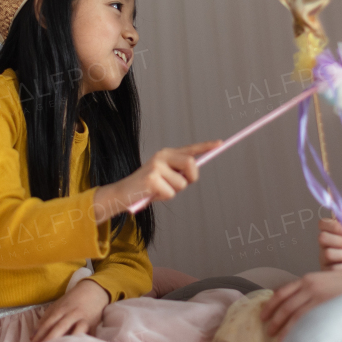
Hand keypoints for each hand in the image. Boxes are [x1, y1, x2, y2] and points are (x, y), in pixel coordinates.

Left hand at [30, 279, 110, 341]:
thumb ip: (45, 320)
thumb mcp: (57, 306)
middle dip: (50, 340)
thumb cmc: (72, 301)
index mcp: (61, 309)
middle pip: (60, 328)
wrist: (94, 291)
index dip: (40, 335)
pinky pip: (89, 337)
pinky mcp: (94, 327)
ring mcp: (84, 321)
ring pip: (76, 332)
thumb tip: (32, 338)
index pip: (49, 323)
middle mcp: (72, 315)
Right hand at [96, 141, 220, 216]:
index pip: (189, 149)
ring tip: (159, 190)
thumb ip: (178, 172)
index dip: (206, 146)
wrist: (122, 194)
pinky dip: (163, 198)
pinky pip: (170, 193)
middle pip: (190, 164)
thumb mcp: (164, 177)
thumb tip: (194, 172)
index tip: (220, 143)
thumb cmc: (146, 187)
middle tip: (181, 184)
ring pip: (181, 183)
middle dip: (191, 177)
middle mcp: (161, 156)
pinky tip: (152, 194)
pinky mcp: (151, 179)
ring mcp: (156, 166)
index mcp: (166, 154)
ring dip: (173, 191)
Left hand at [259, 268, 341, 339]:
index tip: (263, 314)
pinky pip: (304, 320)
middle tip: (267, 329)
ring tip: (275, 338)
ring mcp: (316, 296)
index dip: (271, 304)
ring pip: (292, 314)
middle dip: (273, 318)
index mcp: (308, 279)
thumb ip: (315, 292)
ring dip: (281, 327)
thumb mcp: (328, 283)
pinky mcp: (324, 306)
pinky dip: (294, 330)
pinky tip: (291, 338)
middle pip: (285, 305)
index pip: (283, 292)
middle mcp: (309, 286)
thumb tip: (306, 307)